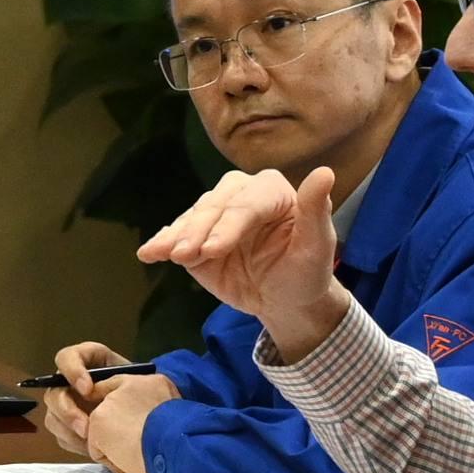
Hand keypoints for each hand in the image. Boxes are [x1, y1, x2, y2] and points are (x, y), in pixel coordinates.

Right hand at [58, 365, 177, 472]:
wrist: (144, 411)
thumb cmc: (141, 389)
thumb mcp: (139, 377)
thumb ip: (127, 379)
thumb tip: (121, 390)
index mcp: (86, 362)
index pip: (66, 358)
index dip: (72, 372)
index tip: (88, 390)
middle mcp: (70, 382)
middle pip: (54, 393)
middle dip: (68, 411)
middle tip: (87, 427)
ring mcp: (66, 405)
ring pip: (52, 417)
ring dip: (69, 431)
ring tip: (91, 443)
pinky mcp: (67, 426)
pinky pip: (61, 435)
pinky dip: (75, 443)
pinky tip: (92, 448)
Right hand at [138, 165, 349, 358]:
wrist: (285, 300)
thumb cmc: (307, 272)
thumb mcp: (317, 246)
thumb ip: (316, 210)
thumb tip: (325, 173)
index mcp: (271, 190)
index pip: (246, 205)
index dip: (228, 226)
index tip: (213, 250)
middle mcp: (240, 194)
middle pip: (213, 207)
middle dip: (196, 230)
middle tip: (184, 255)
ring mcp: (215, 215)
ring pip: (191, 219)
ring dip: (175, 237)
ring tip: (160, 253)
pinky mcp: (196, 236)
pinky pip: (175, 236)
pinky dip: (161, 243)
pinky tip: (148, 253)